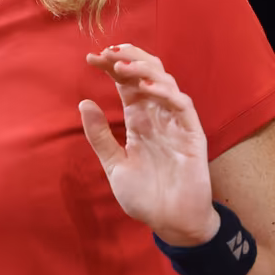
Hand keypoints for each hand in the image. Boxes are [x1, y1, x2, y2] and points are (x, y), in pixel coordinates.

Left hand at [80, 44, 218, 246]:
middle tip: (107, 52)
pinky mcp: (192, 134)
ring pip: (165, 82)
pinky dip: (165, 92)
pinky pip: (181, 105)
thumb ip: (100, 136)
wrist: (171, 223)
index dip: (111, 67)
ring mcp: (176, 123)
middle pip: (146, 73)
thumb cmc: (146, 196)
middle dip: (128, 58)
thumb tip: (83, 103)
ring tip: (122, 65)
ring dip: (144, 69)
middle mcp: (157, 116)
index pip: (126, 83)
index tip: (91, 58)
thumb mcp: (114, 165)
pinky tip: (146, 86)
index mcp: (139, 120)